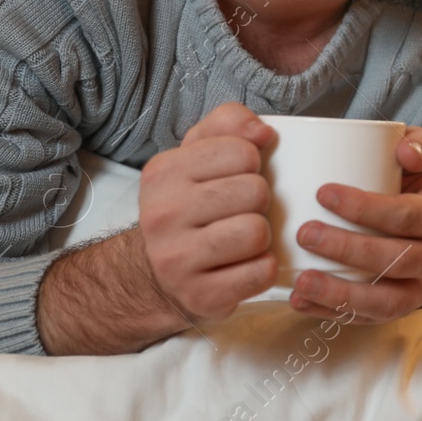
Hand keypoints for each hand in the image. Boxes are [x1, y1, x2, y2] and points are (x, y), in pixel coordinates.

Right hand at [137, 102, 278, 322]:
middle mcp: (162, 215)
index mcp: (163, 173)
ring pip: (257, 232)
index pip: (242, 151)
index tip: (235, 177)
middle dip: (259, 201)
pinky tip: (243, 265)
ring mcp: (176, 261)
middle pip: (255, 191)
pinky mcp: (200, 296)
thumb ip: (229, 123)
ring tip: (242, 237)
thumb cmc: (189, 204)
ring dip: (262, 235)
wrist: (157, 273)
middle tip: (239, 211)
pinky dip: (263, 267)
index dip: (251, 164)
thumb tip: (263, 131)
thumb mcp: (198, 152)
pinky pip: (262, 271)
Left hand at [287, 127, 421, 322]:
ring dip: (340, 292)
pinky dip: (331, 313)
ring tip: (302, 280)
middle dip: (347, 248)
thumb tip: (405, 153)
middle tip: (304, 233)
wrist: (416, 223)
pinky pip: (367, 319)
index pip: (407, 215)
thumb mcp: (417, 157)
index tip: (322, 192)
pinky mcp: (399, 311)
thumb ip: (418, 143)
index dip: (366, 207)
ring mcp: (420, 289)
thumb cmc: (405, 184)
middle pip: (396, 259)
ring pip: (385, 300)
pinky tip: (300, 300)